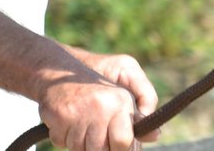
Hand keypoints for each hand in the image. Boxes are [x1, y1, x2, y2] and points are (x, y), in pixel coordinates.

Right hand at [39, 48, 159, 150]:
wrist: (58, 70)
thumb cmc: (97, 80)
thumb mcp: (124, 86)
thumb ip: (141, 108)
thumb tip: (155, 134)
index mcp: (120, 100)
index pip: (124, 141)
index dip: (120, 147)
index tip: (116, 143)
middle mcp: (100, 106)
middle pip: (101, 150)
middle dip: (99, 148)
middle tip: (96, 134)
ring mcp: (78, 111)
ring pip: (80, 150)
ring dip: (80, 144)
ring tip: (82, 126)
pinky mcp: (58, 116)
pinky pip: (62, 143)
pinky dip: (63, 138)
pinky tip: (67, 122)